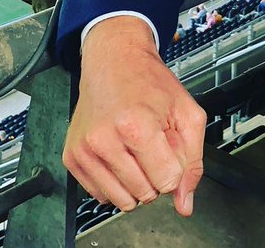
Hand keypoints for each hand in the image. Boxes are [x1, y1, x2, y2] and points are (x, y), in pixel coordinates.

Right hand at [63, 15, 206, 215]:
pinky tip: (118, 153)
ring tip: (135, 150)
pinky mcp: (71, 157)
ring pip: (122, 201)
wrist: (114, 60)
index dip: (174, 166)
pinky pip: (101, 195)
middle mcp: (104, 140)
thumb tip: (185, 205)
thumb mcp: (187, 113)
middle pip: (145, 194)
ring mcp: (84, 150)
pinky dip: (114, 180)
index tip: (167, 144)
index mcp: (136, 126)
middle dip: (155, 174)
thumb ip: (193, 162)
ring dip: (135, 182)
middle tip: (151, 143)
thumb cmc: (150, 83)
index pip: (167, 182)